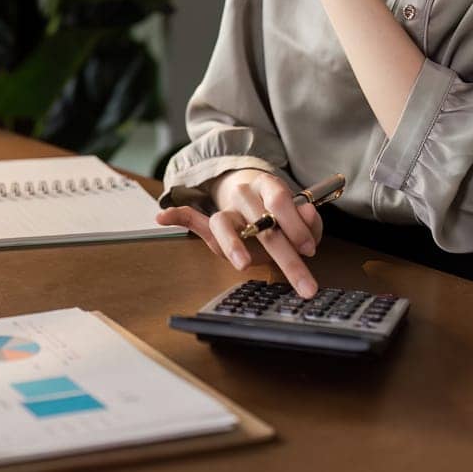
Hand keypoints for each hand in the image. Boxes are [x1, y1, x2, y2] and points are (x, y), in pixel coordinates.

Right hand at [155, 169, 324, 296]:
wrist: (255, 197)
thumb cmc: (280, 215)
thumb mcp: (300, 216)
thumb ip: (308, 221)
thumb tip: (308, 215)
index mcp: (269, 188)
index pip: (280, 202)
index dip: (296, 225)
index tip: (309, 249)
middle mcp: (246, 196)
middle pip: (262, 222)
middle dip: (284, 255)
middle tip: (302, 283)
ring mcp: (226, 210)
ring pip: (222, 222)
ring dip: (233, 243)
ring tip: (243, 264)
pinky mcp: (210, 223)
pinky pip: (190, 217)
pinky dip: (177, 216)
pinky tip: (163, 217)